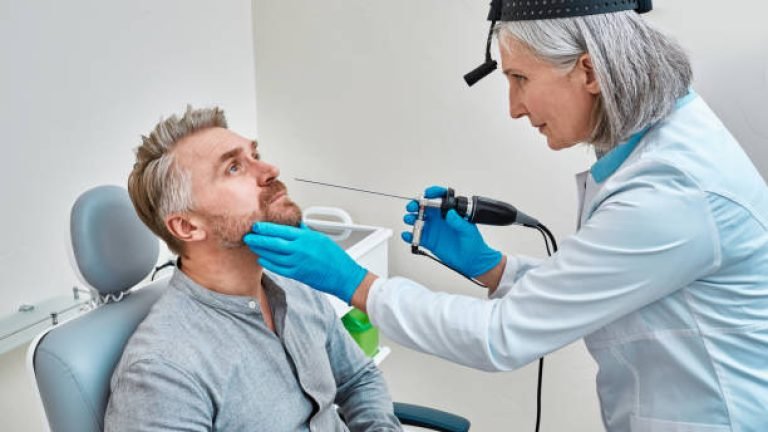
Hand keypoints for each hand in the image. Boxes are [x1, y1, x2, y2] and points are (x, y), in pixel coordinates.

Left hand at [243, 223, 366, 303]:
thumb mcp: (320, 238)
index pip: (280, 230)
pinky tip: (263, 259)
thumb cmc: (334, 256)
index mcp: (305, 238)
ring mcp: (297, 263)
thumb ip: (304, 231)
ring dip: (261, 251)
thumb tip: (294, 224)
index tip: (256, 226)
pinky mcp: (296, 275)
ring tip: (253, 246)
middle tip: (248, 236)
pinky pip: (277, 268)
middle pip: (272, 243)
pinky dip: (268, 263)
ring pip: (272, 256)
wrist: (343, 275)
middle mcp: (299, 250)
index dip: (265, 228)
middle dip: (258, 239)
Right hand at [402, 186, 501, 277]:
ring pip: (417, 220)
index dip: (432, 193)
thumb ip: (458, 221)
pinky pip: (416, 237)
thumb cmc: (473, 243)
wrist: (471, 260)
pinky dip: (409, 236)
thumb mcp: (468, 230)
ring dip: (410, 218)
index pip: (439, 198)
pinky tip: (407, 235)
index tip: (427, 194)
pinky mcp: (428, 241)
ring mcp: (432, 230)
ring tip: (410, 219)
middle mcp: (439, 219)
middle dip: (415, 204)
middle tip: (413, 206)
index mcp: (449, 212)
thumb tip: (450, 213)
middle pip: (423, 207)